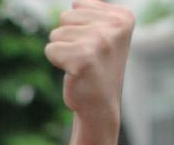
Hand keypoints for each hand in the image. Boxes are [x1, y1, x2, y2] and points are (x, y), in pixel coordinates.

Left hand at [45, 0, 134, 123]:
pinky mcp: (83, 58)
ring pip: (56, 33)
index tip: (94, 45)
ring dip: (62, 50)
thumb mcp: (104, 34)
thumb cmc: (96, 67)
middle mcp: (115, 26)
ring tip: (79, 63)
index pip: (78, 5)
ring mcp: (100, 41)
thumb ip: (91, 14)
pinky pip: (50, 49)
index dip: (78, 27)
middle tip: (84, 56)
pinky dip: (56, 61)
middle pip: (65, 17)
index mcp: (123, 16)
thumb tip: (76, 2)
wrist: (99, 104)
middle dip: (68, 38)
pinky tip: (73, 71)